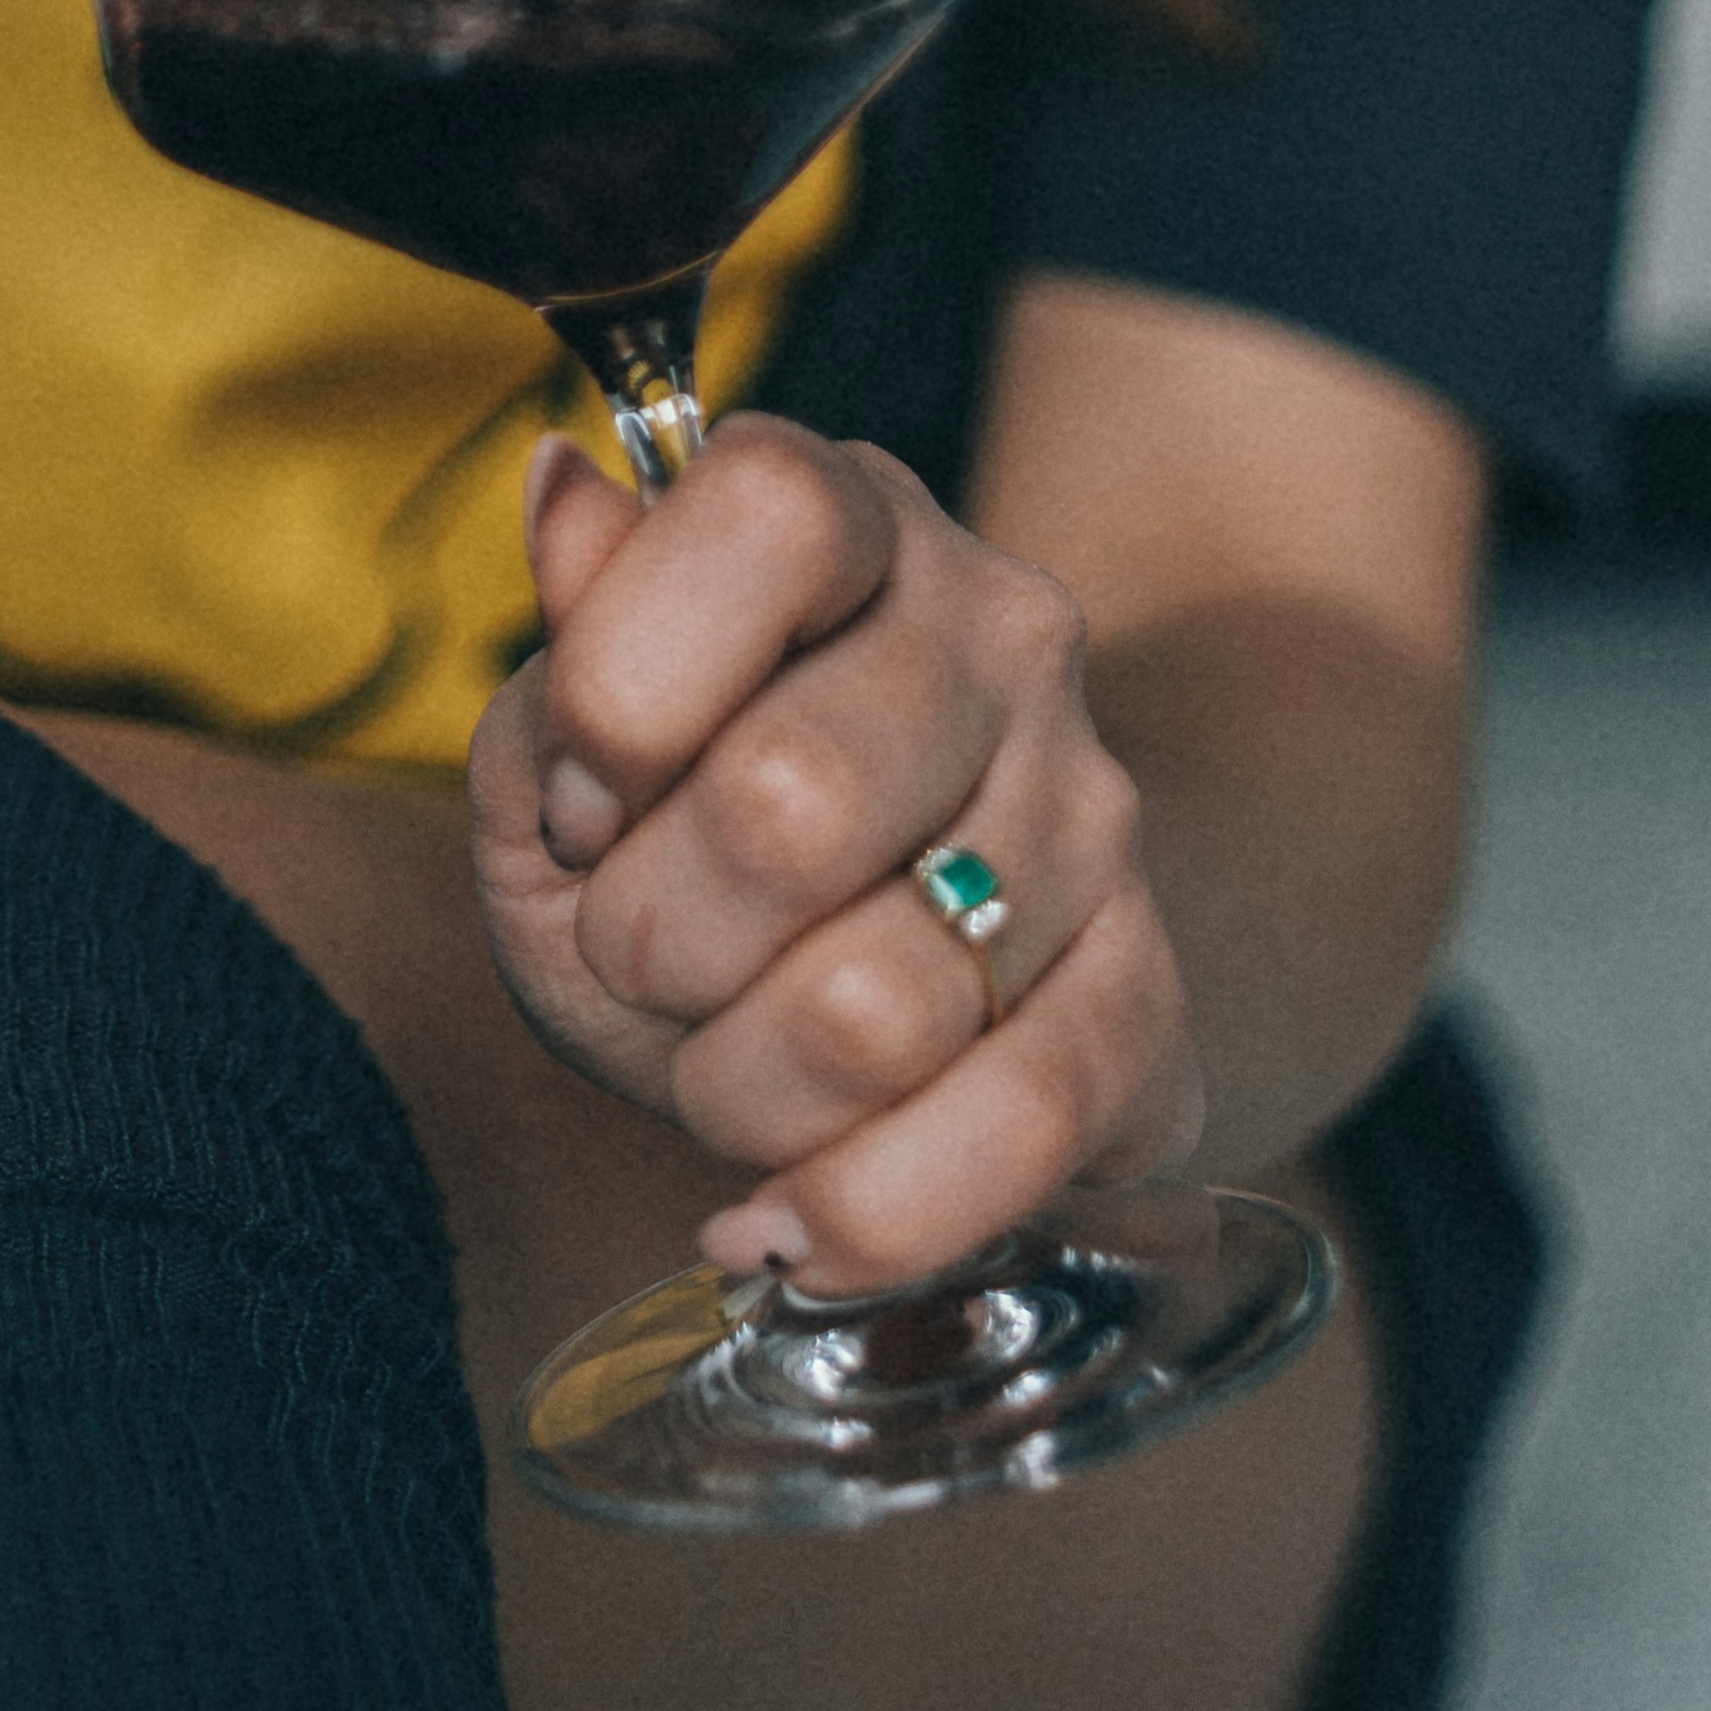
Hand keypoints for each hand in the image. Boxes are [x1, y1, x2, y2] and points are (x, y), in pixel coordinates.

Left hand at [465, 416, 1202, 1286]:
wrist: (927, 963)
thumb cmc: (699, 849)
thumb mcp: (573, 754)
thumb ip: (560, 657)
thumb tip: (562, 496)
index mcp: (854, 523)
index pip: (768, 513)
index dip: (625, 685)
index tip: (578, 806)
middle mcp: (1002, 637)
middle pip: (790, 800)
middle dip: (650, 938)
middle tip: (643, 963)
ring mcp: (1092, 818)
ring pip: (873, 1008)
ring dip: (735, 1090)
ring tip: (728, 1068)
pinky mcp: (1150, 1002)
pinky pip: (1004, 1136)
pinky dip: (856, 1213)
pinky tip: (784, 1213)